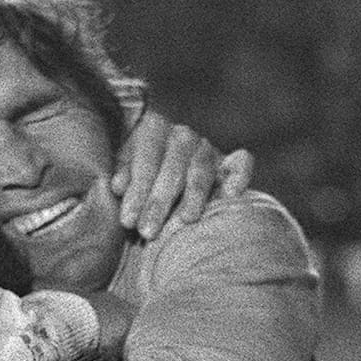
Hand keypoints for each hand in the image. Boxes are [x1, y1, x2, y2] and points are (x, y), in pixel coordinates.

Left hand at [110, 111, 254, 239]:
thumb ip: (122, 177)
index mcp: (153, 129)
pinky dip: (240, 175)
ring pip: (201, 169)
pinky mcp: (230, 162)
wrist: (161, 174)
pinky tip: (231, 194)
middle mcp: (182, 135)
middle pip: (172, 168)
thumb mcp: (124, 173)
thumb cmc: (136, 178)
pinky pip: (241, 163)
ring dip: (193, 196)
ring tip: (186, 220)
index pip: (145, 161)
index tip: (127, 221)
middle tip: (148, 232)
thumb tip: (118, 186)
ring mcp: (207, 148)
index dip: (136, 192)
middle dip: (159, 202)